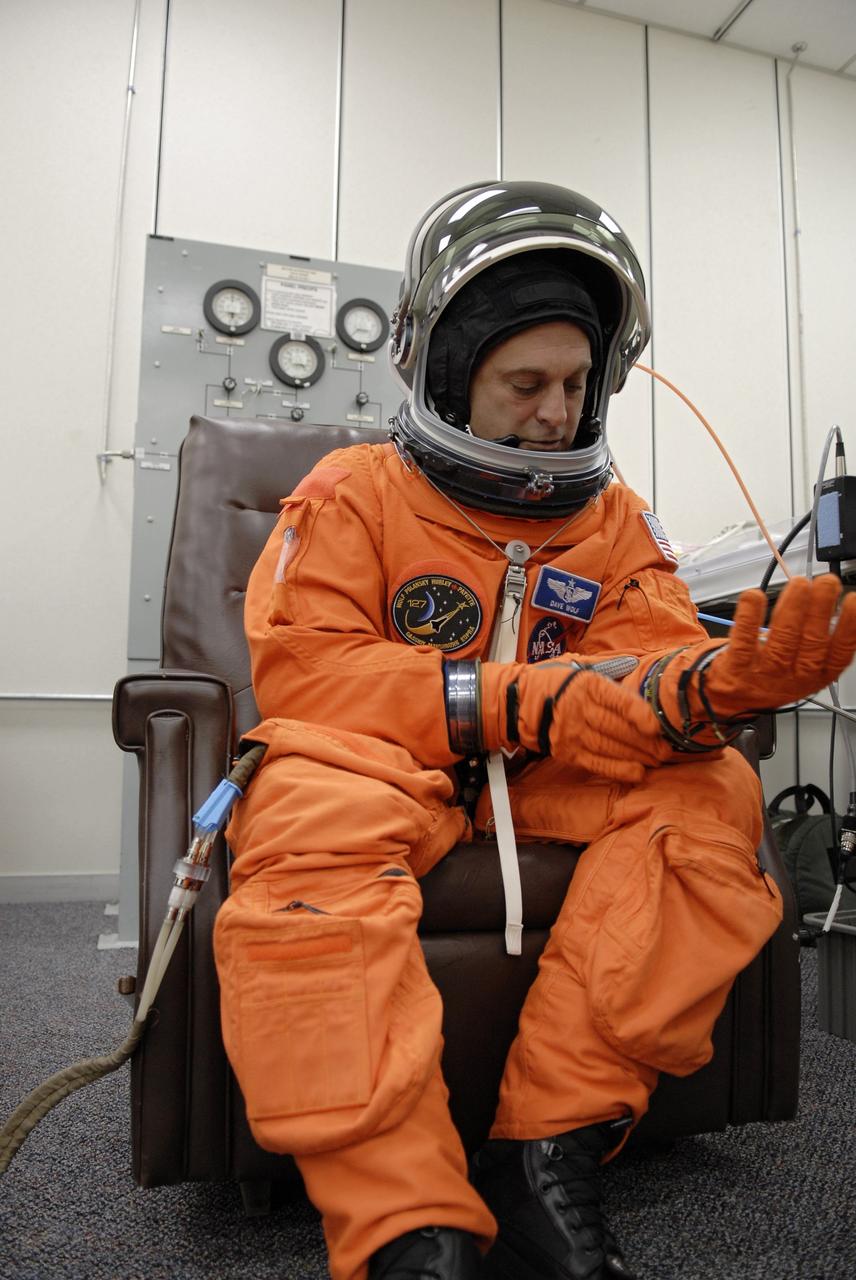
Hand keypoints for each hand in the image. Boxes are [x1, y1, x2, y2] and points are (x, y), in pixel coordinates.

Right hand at [482, 660, 670, 782]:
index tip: (656, 726)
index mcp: (587, 685)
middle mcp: (580, 709)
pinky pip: (597, 763)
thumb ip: (608, 666)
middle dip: (646, 741)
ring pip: (610, 747)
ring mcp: (572, 733)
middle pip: (618, 728)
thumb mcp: (578, 664)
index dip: (639, 714)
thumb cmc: (553, 681)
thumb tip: (635, 663)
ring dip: (637, 756)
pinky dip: (618, 770)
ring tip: (657, 760)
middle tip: (667, 749)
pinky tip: (637, 772)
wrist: (517, 702)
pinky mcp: (567, 752)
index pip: (617, 701)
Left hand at [704, 575, 855, 716]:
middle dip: (820, 610)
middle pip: (812, 642)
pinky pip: (745, 640)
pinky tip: (753, 597)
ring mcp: (766, 673)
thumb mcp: (806, 664)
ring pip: (783, 639)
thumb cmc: (774, 675)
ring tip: (800, 584)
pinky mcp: (737, 668)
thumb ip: (820, 635)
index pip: (839, 653)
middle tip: (826, 583)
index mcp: (818, 673)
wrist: (734, 699)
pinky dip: (749, 617)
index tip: (852, 600)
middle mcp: (795, 675)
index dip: (849, 627)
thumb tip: (829, 597)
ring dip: (793, 608)